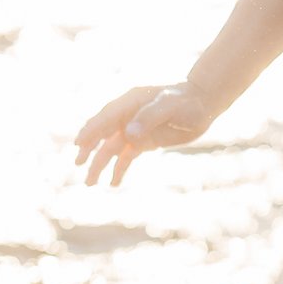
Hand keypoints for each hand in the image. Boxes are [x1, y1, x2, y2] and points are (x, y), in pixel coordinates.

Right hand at [72, 81, 219, 185]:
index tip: (78, 144)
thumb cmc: (188, 100)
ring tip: (90, 183)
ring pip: (112, 148)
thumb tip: (127, 133)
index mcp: (130, 102)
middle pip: (103, 133)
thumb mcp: (170, 105)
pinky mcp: (144, 140)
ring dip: (100, 164)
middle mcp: (128, 115)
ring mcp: (135, 129)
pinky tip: (113, 183)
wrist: (204, 103)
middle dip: (89, 149)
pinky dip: (119, 168)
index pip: (106, 117)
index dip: (91, 130)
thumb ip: (149, 116)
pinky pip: (127, 156)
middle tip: (78, 164)